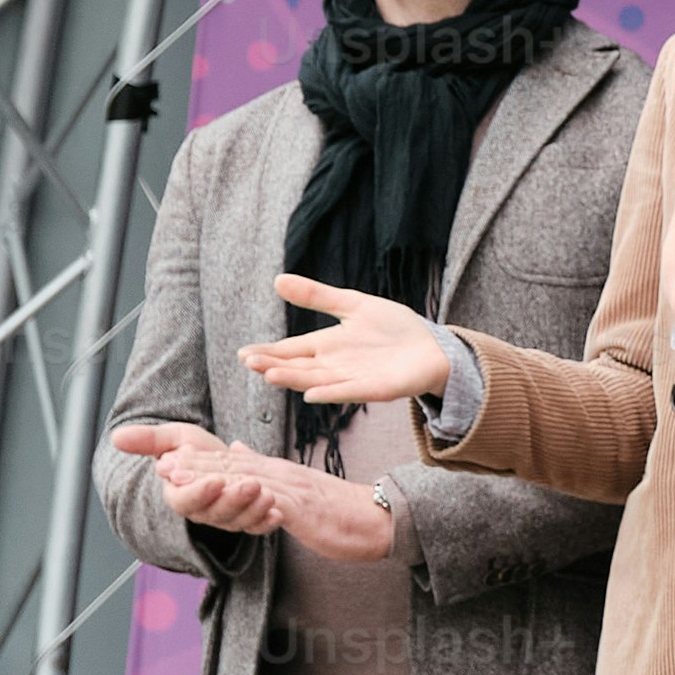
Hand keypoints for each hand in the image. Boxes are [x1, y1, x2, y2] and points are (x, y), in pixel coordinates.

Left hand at [108, 421, 392, 554]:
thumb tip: (236, 450)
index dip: (198, 462)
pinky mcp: (302, 507)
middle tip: (160, 462)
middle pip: (230, 468)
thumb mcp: (297, 487)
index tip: (166, 459)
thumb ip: (266, 470)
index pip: (231, 465)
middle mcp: (280, 475)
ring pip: (244, 480)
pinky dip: (245, 497)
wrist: (376, 517)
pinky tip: (225, 497)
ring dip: (209, 478)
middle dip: (193, 466)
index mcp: (277, 473)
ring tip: (180, 476)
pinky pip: (270, 501)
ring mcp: (291, 489)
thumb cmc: (337, 509)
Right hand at [241, 276, 455, 409]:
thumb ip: (317, 296)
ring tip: (269, 376)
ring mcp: (353, 379)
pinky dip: (330, 393)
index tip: (243, 353)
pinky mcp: (375, 389)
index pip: (290, 350)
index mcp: (326, 346)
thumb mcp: (353, 304)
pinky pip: (348, 392)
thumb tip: (277, 280)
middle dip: (273, 366)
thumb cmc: (392, 328)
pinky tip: (311, 394)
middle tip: (249, 362)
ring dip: (293, 379)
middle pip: (297, 368)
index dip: (267, 352)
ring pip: (316, 381)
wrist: (431, 346)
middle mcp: (334, 366)